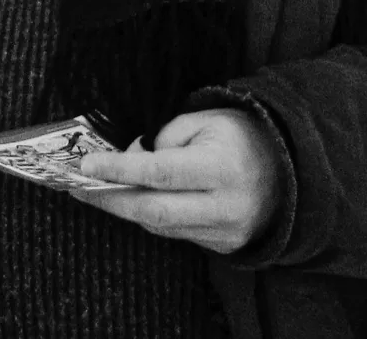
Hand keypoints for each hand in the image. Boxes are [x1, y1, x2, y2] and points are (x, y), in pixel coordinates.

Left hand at [71, 108, 280, 254]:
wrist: (288, 172)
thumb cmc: (239, 137)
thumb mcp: (204, 120)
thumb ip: (164, 138)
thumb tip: (129, 159)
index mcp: (222, 169)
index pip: (160, 173)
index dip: (119, 170)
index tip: (86, 165)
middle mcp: (225, 207)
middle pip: (154, 211)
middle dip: (110, 199)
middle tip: (77, 187)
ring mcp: (225, 232)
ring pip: (161, 226)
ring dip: (124, 208)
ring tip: (96, 190)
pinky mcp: (223, 245)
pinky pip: (175, 233)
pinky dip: (149, 216)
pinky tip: (130, 199)